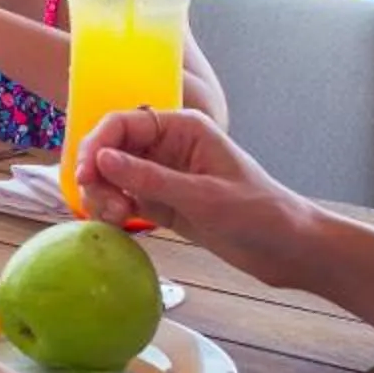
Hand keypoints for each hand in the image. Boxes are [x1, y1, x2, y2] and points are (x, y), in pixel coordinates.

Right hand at [73, 108, 322, 286]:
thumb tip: (101, 160)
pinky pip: (124, 198)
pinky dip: (114, 209)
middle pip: (110, 149)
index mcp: (183, 128)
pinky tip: (120, 223)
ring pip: (112, 176)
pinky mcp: (162, 203)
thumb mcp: (203, 196)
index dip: (96, 144)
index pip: (123, 123)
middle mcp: (168, 146)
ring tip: (117, 218)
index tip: (84, 175)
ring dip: (104, 195)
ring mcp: (163, 175)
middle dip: (97, 175)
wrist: (289, 249)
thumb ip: (150, 178)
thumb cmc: (258, 213)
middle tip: (106, 206)